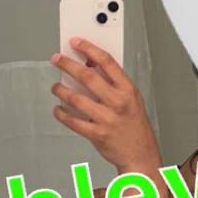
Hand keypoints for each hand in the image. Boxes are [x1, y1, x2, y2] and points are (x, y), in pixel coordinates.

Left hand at [50, 38, 160, 171]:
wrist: (141, 155)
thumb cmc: (135, 126)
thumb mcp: (132, 99)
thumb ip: (114, 84)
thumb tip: (90, 66)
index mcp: (128, 90)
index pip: (107, 61)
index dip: (89, 48)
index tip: (76, 42)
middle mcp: (118, 102)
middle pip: (87, 76)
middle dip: (68, 64)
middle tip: (57, 59)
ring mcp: (107, 118)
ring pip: (76, 98)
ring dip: (61, 90)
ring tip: (55, 87)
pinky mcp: (97, 134)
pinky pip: (72, 121)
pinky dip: (61, 113)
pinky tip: (58, 109)